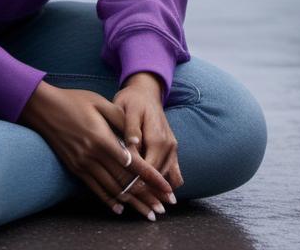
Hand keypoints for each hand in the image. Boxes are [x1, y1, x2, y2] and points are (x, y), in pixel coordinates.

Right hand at [18, 80, 174, 219]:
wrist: (43, 109)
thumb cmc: (73, 100)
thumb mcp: (99, 102)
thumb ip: (120, 118)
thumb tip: (137, 135)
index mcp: (103, 139)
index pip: (133, 164)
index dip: (152, 178)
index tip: (166, 188)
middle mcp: (93, 156)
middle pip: (125, 182)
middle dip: (146, 196)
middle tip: (162, 209)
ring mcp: (83, 164)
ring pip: (112, 190)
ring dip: (132, 203)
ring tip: (147, 213)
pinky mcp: (75, 168)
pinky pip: (95, 189)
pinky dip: (110, 201)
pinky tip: (121, 209)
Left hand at [113, 72, 184, 199]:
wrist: (145, 92)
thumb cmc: (132, 100)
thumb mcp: (128, 109)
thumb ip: (131, 128)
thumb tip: (133, 143)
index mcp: (158, 137)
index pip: (149, 169)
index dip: (137, 183)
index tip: (125, 194)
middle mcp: (169, 146)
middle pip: (159, 178)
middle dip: (147, 192)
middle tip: (133, 205)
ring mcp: (173, 149)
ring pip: (168, 180)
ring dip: (157, 192)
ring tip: (145, 207)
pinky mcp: (172, 151)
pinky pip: (175, 174)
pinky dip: (167, 184)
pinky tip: (154, 193)